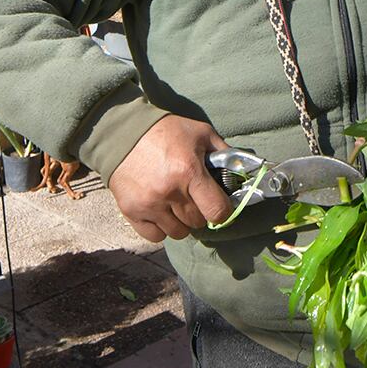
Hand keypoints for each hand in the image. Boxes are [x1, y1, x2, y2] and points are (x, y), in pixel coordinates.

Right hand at [108, 115, 233, 241]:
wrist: (122, 132)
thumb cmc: (165, 131)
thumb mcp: (200, 133)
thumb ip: (224, 153)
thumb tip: (243, 171)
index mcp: (189, 172)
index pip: (217, 212)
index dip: (222, 210)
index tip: (218, 203)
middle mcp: (169, 192)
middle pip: (198, 223)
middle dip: (200, 212)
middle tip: (194, 197)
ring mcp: (149, 204)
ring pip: (178, 233)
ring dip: (181, 222)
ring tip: (176, 203)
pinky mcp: (131, 212)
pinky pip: (155, 236)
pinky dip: (161, 227)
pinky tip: (160, 210)